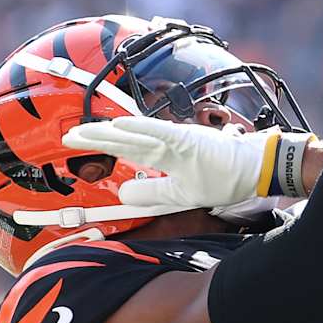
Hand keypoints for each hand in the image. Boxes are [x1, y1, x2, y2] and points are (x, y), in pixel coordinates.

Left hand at [63, 118, 314, 214]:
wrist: (256, 169)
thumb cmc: (226, 177)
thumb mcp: (183, 195)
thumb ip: (154, 195)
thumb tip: (123, 196)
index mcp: (165, 158)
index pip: (126, 150)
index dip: (102, 145)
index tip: (76, 143)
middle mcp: (167, 146)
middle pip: (124, 140)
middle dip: (95, 138)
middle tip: (66, 137)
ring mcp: (177, 142)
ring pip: (135, 135)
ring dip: (108, 133)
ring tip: (82, 132)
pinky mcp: (189, 141)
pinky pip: (159, 134)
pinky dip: (140, 129)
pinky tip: (120, 126)